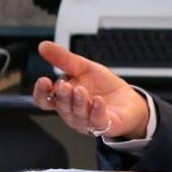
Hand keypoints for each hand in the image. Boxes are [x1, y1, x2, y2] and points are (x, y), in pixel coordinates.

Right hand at [32, 41, 150, 137]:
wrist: (129, 101)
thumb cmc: (104, 87)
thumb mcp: (84, 68)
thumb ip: (64, 59)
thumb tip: (43, 45)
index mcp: (64, 99)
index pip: (45, 100)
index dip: (41, 92)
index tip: (44, 81)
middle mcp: (72, 112)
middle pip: (61, 106)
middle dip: (62, 96)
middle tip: (65, 85)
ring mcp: (87, 121)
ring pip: (78, 114)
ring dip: (78, 102)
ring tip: (81, 90)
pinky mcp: (104, 125)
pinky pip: (97, 121)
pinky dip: (96, 110)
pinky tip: (97, 101)